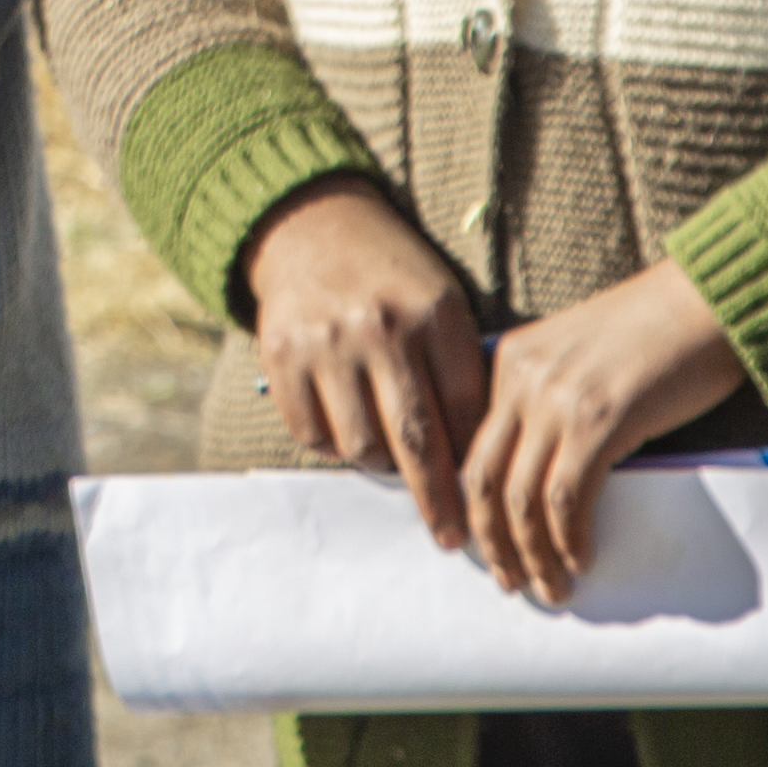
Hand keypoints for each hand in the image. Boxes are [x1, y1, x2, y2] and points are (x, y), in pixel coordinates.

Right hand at [244, 183, 487, 554]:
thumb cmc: (393, 279)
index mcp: (432, 314)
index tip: (485, 498)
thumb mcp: (442, 304)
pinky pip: (312, 433)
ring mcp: (326, 344)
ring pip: (361, 445)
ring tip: (389, 454)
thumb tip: (477, 458)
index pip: (465, 411)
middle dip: (438, 500)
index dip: (475, 461)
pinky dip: (332, 443)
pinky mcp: (282, 357)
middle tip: (453, 538)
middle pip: (416, 440)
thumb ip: (459, 370)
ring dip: (380, 463)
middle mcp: (379, 329)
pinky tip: (346, 424)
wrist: (312, 228)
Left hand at [460, 258, 743, 604]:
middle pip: (482, 477)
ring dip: (531, 554)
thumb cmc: (657, 332)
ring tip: (548, 589)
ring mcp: (558, 399)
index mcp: (510, 360)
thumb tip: (547, 482)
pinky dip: (568, 539)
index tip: (483, 543)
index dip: (473, 503)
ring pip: (520, 497)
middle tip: (507, 581)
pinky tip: (581, 561)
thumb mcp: (580, 359)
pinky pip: (566, 497)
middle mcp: (522, 378)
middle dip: (489, 540)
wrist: (709, 298)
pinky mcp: (600, 419)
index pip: (472, 445)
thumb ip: (552, 403)